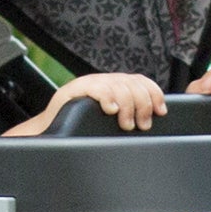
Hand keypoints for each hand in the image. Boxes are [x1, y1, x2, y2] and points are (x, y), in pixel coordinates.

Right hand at [27, 72, 167, 133]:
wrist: (50, 130)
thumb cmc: (81, 128)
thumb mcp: (109, 121)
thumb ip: (127, 116)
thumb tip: (150, 124)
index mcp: (116, 86)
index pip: (141, 82)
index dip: (154, 94)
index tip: (160, 112)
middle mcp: (105, 81)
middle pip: (133, 84)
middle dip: (142, 105)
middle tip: (142, 125)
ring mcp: (90, 84)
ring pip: (118, 86)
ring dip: (127, 107)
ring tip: (126, 124)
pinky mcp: (75, 90)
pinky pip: (96, 88)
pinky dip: (107, 98)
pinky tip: (110, 110)